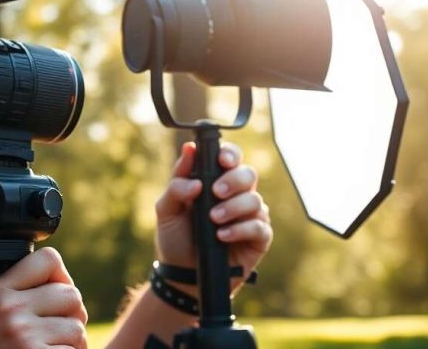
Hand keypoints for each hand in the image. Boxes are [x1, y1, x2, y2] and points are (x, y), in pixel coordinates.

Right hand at [0, 248, 87, 348]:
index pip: (49, 260)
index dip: (57, 274)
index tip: (51, 289)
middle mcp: (11, 312)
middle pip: (71, 294)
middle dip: (69, 312)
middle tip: (53, 326)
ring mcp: (27, 339)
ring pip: (77, 327)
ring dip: (70, 340)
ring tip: (49, 346)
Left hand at [154, 142, 271, 294]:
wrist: (181, 275)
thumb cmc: (176, 239)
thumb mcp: (167, 210)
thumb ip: (176, 182)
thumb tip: (189, 152)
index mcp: (215, 182)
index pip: (230, 158)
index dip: (231, 154)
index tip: (222, 160)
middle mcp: (236, 195)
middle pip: (248, 174)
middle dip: (233, 180)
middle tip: (216, 192)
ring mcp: (249, 216)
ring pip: (255, 199)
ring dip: (233, 207)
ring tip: (214, 220)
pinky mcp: (258, 238)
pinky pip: (260, 226)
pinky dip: (240, 229)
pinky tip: (222, 235)